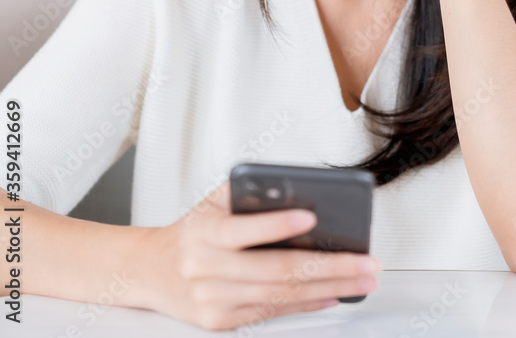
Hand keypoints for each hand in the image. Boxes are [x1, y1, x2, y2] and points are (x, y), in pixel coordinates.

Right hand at [138, 181, 381, 330]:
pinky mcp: (221, 322)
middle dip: (331, 266)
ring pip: (283, 295)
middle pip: (278, 270)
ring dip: (331, 288)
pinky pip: (274, 312)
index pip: (244, 230)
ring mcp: (214, 300)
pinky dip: (309, 303)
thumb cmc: (193, 230)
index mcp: (205, 233)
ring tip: (363, 279)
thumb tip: (299, 193)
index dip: (278, 224)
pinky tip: (335, 294)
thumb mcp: (212, 202)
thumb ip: (251, 193)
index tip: (312, 217)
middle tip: (367, 261)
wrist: (148, 270)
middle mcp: (207, 269)